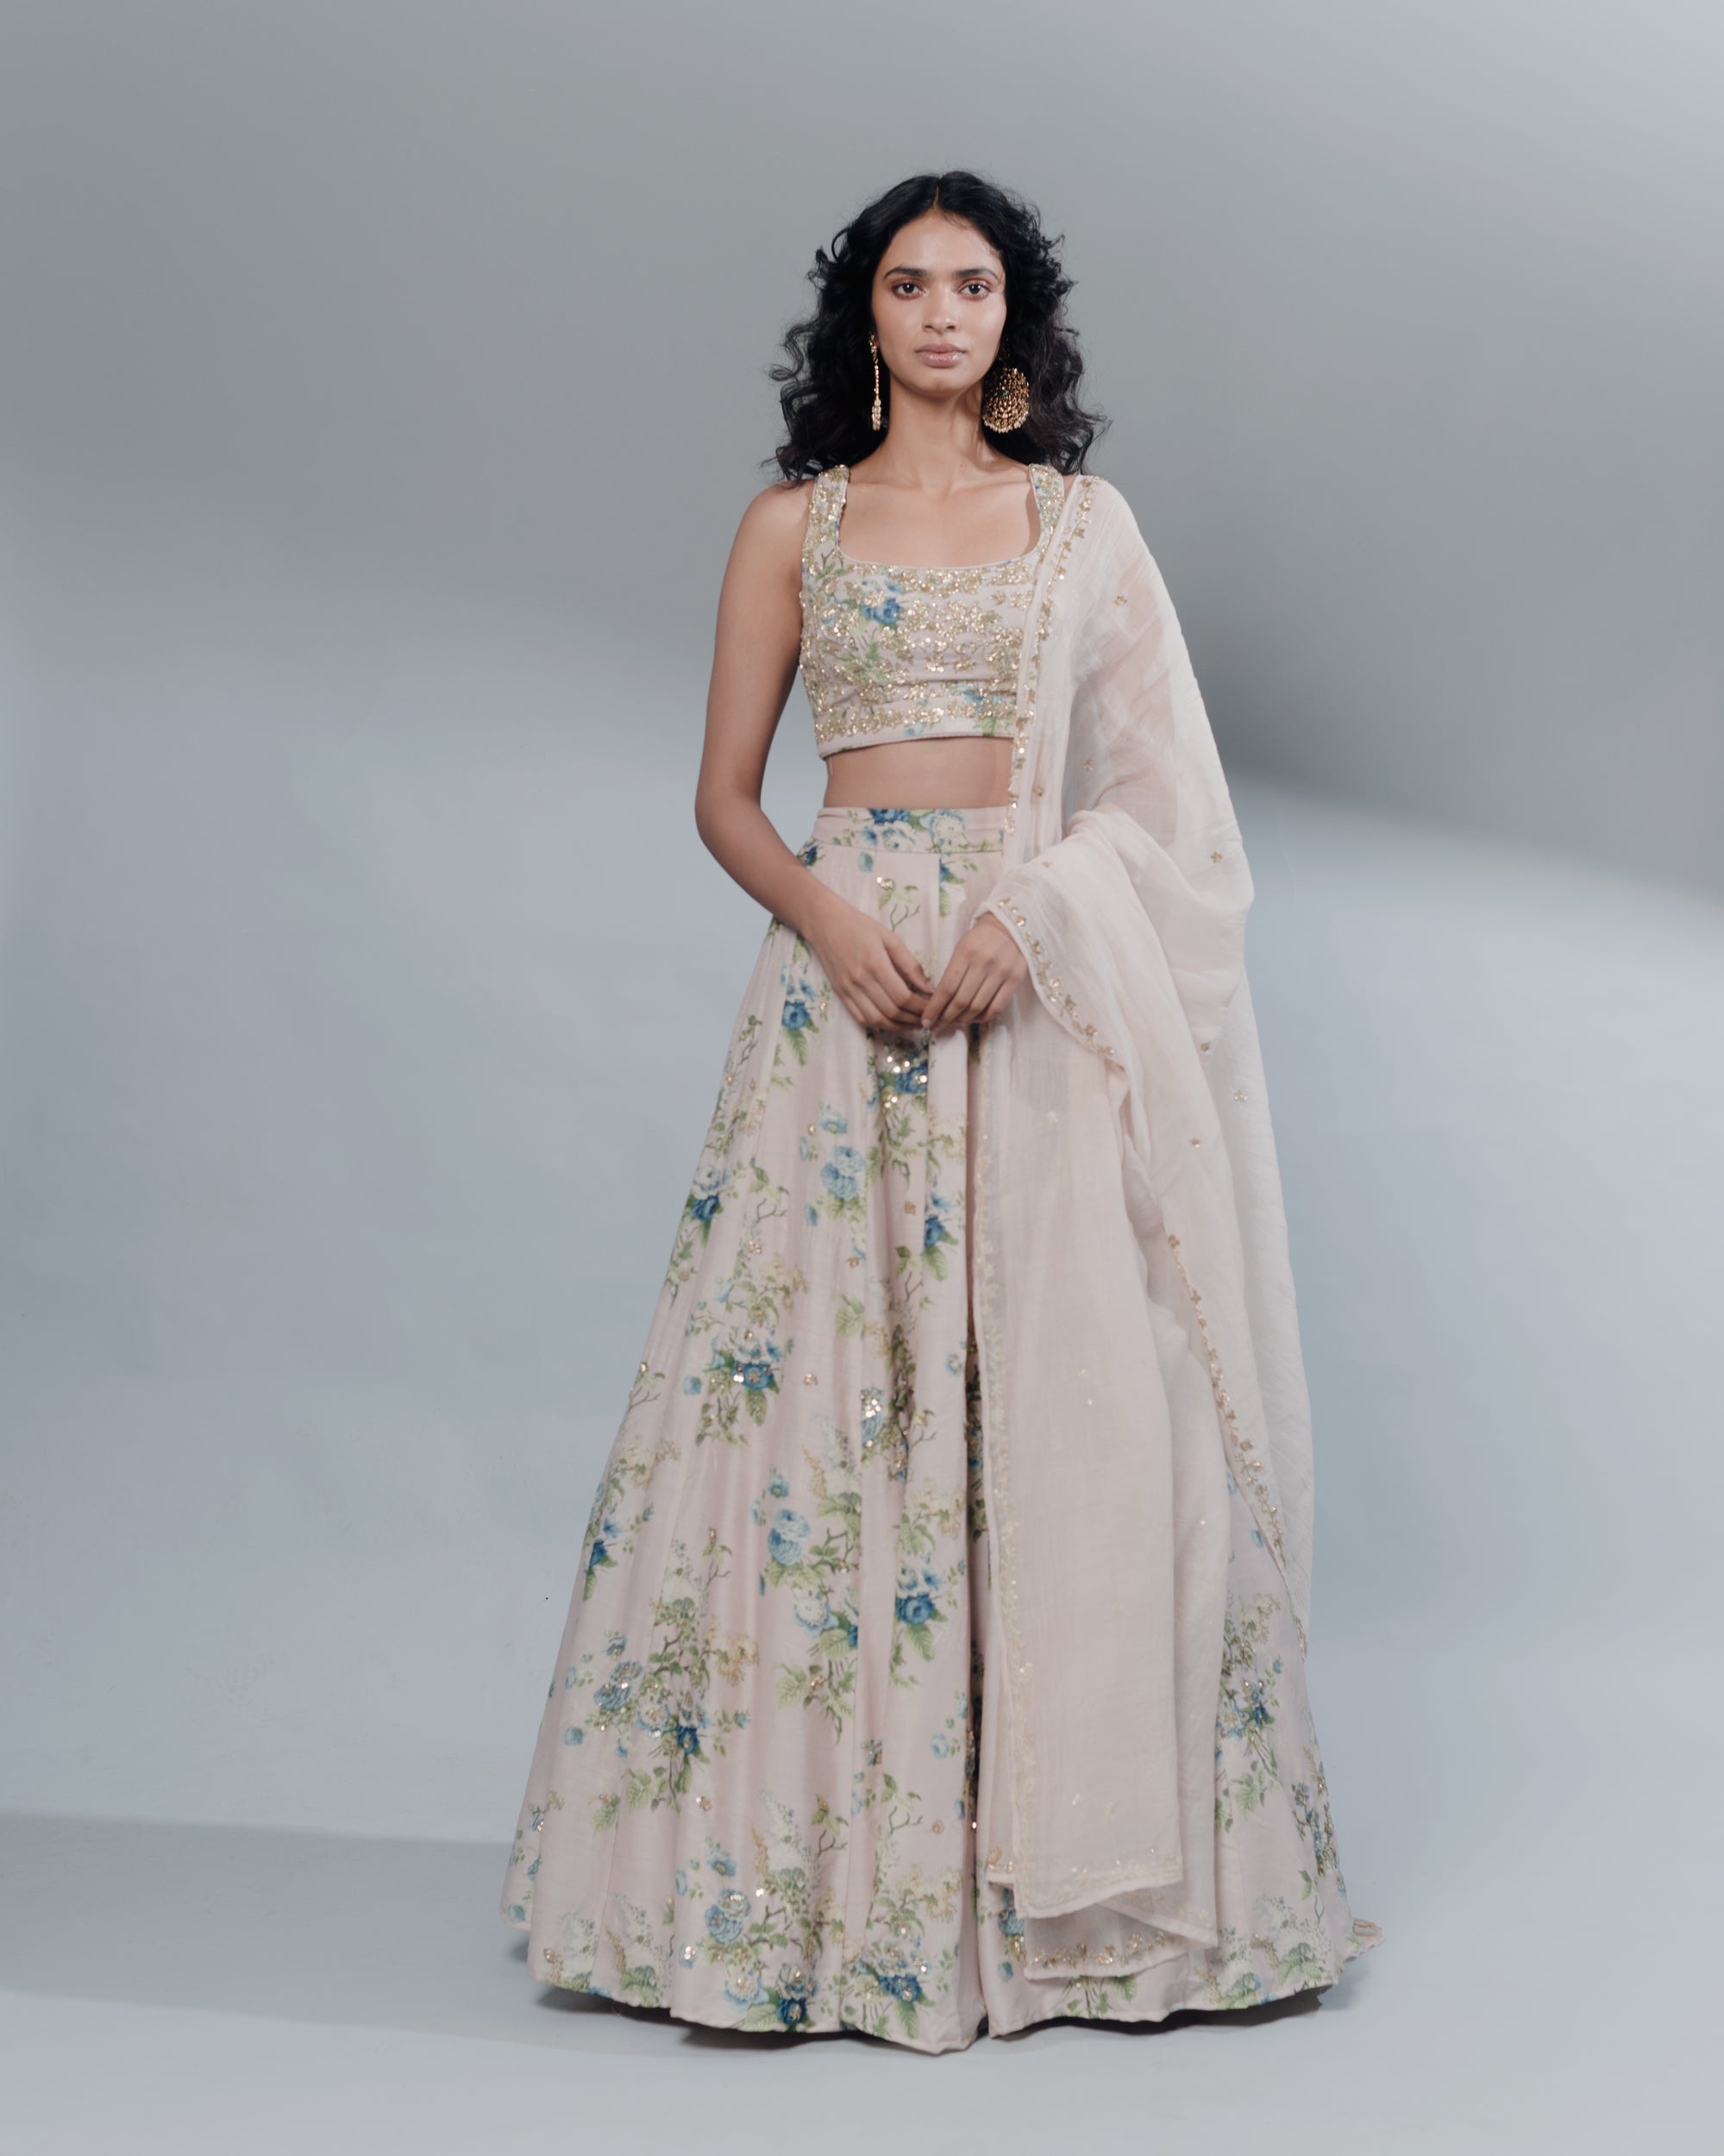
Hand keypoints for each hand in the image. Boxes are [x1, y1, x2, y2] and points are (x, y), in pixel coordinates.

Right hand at [805, 893, 933, 1030]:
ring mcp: (848, 989)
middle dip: (913, 1019)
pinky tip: (892, 1022)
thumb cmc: (860, 926)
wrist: (825, 923)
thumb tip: (928, 988)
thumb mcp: (890, 938)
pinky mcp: (840, 994)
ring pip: (876, 1020)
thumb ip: (910, 964)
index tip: (933, 1007)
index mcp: (875, 964)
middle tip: (927, 1018)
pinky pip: (860, 1018)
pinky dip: (879, 1025)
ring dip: (898, 1027)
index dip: (920, 1007)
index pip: (902, 996)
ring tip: (913, 1024)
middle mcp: (860, 980)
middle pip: (891, 1011)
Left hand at [920, 911, 1027, 1034]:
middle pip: (961, 1001)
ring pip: (978, 1007)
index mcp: (966, 952)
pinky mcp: (1016, 979)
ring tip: (953, 1023)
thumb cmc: (979, 940)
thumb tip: (938, 1003)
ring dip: (963, 1020)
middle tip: (937, 1027)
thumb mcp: (960, 948)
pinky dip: (983, 1018)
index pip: (946, 988)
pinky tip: (973, 1019)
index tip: (926, 1021)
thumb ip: (951, 973)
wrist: (1009, 927)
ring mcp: (1002, 971)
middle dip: (945, 1018)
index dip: (935, 1008)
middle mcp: (984, 962)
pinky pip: (997, 1007)